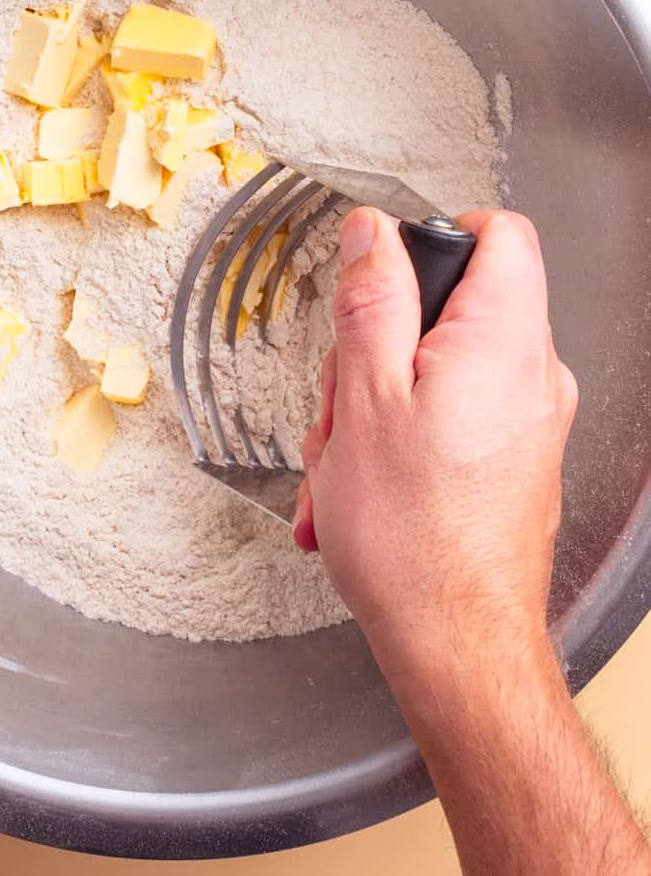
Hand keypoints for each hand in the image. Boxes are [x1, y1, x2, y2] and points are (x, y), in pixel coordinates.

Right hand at [294, 207, 577, 670]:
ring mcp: (526, 421)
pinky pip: (447, 418)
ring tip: (344, 460)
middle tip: (343, 400)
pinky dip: (398, 439)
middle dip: (376, 346)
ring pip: (435, 369)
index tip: (385, 273)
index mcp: (504, 341)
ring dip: (374, 404)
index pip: (500, 235)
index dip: (437, 237)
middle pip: (450, 309)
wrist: (454, 642)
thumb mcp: (365, 395)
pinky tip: (361, 487)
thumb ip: (372, 299)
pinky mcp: (512, 459)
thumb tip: (373, 233)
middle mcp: (532, 375)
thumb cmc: (413, 537)